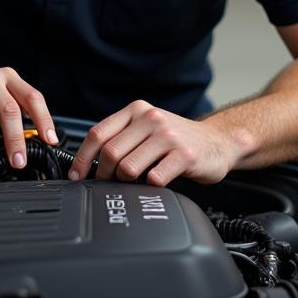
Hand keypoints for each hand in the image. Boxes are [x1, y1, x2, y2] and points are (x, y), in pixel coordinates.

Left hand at [68, 100, 234, 186]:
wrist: (219, 141)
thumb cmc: (178, 139)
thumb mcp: (148, 128)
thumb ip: (122, 137)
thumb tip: (88, 163)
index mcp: (137, 110)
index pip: (98, 133)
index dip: (82, 158)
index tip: (77, 175)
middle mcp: (151, 118)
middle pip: (110, 153)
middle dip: (104, 175)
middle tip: (108, 184)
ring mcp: (168, 136)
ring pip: (128, 167)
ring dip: (126, 183)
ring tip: (134, 183)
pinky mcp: (185, 155)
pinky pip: (154, 179)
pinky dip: (149, 187)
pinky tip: (155, 184)